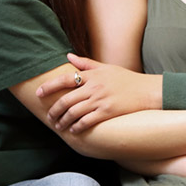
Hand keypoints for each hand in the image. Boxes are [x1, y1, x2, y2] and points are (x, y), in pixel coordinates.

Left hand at [35, 53, 160, 131]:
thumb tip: (68, 55)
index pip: (65, 78)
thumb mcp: (106, 67)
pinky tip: (74, 130)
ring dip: (63, 121)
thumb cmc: (126, 79)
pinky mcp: (107, 112)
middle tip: (49, 116)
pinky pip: (86, 121)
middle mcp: (94, 87)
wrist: (146, 91)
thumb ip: (86, 63)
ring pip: (73, 112)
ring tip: (59, 126)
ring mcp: (100, 100)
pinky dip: (77, 127)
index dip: (49, 86)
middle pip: (66, 100)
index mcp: (93, 75)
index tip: (38, 92)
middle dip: (54, 110)